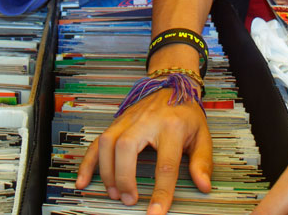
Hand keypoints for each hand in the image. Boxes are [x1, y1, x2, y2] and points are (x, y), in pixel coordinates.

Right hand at [76, 87, 211, 214]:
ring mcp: (128, 120)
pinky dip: (88, 162)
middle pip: (126, 148)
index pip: (165, 164)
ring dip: (107, 171)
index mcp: (171, 127)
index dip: (161, 191)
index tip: (155, 212)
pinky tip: (83, 180)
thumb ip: (202, 161)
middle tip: (129, 200)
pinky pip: (97, 141)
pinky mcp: (117, 122)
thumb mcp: (202, 135)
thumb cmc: (186, 113)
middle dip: (124, 178)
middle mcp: (146, 121)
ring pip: (107, 143)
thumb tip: (203, 185)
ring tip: (114, 193)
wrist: (172, 85)